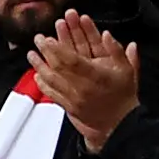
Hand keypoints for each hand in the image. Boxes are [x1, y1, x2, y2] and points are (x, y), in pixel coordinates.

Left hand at [29, 10, 143, 145]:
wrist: (121, 124)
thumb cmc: (123, 96)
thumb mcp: (127, 70)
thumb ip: (117, 51)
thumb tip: (107, 35)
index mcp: (97, 76)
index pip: (73, 60)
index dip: (59, 48)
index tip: (48, 39)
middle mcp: (83, 87)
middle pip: (59, 67)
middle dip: (46, 51)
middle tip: (38, 39)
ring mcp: (74, 98)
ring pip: (53, 80)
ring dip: (40, 65)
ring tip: (31, 54)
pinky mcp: (69, 107)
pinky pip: (52, 94)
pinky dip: (43, 84)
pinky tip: (37, 75)